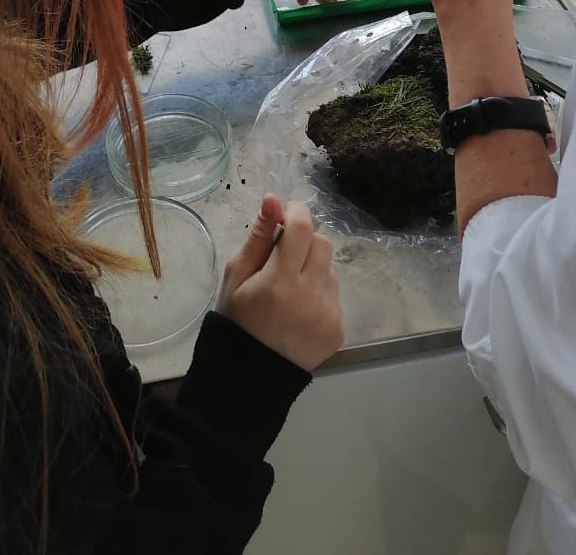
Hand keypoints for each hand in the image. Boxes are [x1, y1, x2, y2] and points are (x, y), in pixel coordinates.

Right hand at [218, 195, 343, 371]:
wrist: (252, 374)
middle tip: (285, 254)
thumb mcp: (237, 276)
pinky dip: (320, 291)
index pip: (302, 229)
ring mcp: (328, 314)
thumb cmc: (238, 319)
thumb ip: (258, 236)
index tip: (287, 213)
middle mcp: (309, 297)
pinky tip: (300, 307)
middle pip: (322, 243)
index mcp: (279, 282)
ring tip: (291, 286)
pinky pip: (335, 293)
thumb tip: (273, 200)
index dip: (297, 212)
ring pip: (331, 267)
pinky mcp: (339, 329)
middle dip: (305, 240)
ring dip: (314, 266)